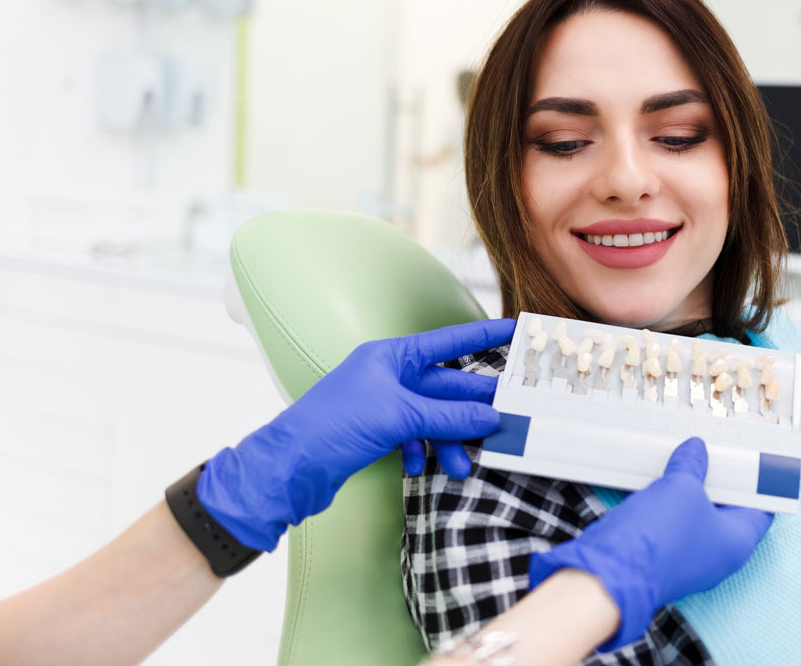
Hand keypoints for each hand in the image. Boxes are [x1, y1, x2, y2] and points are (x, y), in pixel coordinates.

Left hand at [198, 318, 514, 550]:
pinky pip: (414, 438)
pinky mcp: (375, 434)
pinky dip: (422, 453)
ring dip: (449, 440)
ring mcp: (381, 406)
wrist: (288, 469)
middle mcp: (387, 376)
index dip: (479, 336)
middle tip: (506, 417)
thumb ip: (447, 415)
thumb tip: (490, 416)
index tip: (511, 331)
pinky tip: (421, 467)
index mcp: (391, 357)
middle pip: (444, 386)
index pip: (446, 342)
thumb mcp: (398, 416)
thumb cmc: (332, 428)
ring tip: (463, 465)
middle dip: (471, 407)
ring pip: (432, 418)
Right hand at [529, 438, 772, 650]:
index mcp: (737, 543)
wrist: (612, 570)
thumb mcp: (682, 487)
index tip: (749, 459)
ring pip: (697, 517)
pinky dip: (670, 504)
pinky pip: (674, 526)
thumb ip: (692, 465)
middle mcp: (717, 557)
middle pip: (727, 511)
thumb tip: (695, 450)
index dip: (756, 481)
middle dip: (719, 481)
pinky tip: (661, 480)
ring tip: (685, 460)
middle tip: (713, 452)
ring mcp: (689, 559)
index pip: (760, 509)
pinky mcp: (663, 558)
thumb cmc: (658, 537)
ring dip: (690, 491)